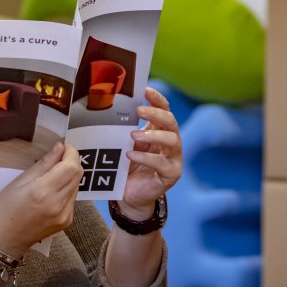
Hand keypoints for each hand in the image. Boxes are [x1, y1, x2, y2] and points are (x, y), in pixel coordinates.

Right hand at [0, 141, 82, 253]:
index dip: (71, 153)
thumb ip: (44, 164)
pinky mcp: (67, 222)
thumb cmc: (3, 209)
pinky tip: (53, 191)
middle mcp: (58, 204)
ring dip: (70, 175)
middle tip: (59, 157)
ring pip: (77, 185)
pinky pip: (73, 198)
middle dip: (71, 162)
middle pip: (77, 175)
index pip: (71, 166)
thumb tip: (60, 147)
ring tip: (54, 175)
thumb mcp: (19, 182)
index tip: (64, 147)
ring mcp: (65, 215)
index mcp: (43, 192)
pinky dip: (67, 189)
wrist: (2, 241)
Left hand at [120, 87, 181, 219]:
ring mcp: (174, 158)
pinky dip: (146, 157)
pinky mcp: (171, 174)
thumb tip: (113, 110)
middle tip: (139, 109)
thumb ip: (127, 130)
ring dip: (153, 134)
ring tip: (133, 135)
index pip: (165, 110)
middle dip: (156, 113)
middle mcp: (171, 142)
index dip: (158, 99)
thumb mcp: (126, 145)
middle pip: (171, 122)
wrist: (131, 196)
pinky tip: (131, 154)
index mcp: (160, 131)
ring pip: (172, 140)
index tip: (146, 89)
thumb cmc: (128, 168)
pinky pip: (161, 163)